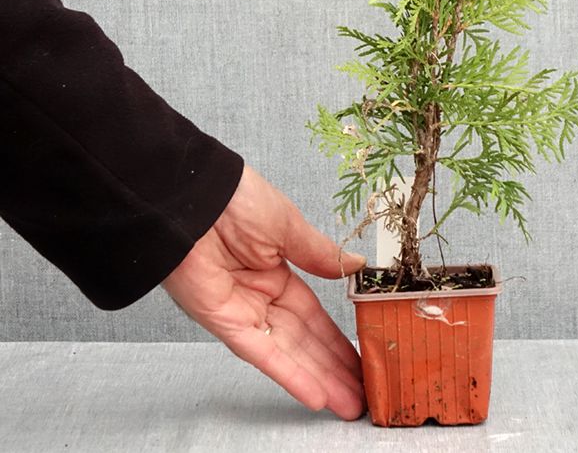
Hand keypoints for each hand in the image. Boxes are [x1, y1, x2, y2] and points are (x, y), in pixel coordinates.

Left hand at [162, 164, 366, 419]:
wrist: (193, 196)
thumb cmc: (237, 199)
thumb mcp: (289, 225)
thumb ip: (320, 254)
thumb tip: (356, 266)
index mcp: (276, 270)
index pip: (312, 314)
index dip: (337, 336)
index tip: (362, 354)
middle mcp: (259, 296)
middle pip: (304, 340)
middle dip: (333, 367)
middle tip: (362, 393)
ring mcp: (241, 311)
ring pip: (287, 352)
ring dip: (318, 379)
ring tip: (349, 403)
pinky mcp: (222, 321)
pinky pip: (260, 352)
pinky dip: (287, 372)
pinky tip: (314, 393)